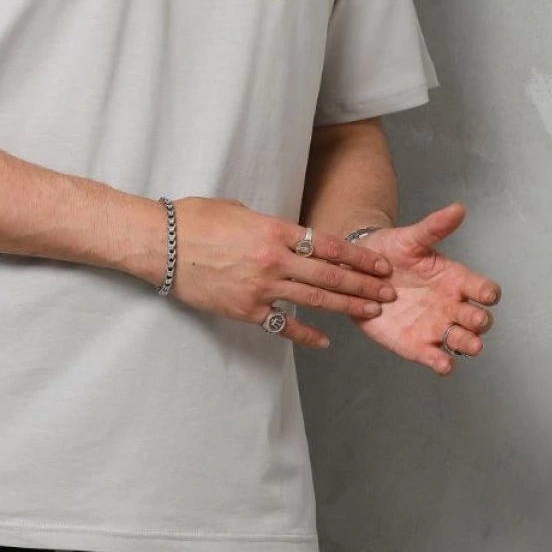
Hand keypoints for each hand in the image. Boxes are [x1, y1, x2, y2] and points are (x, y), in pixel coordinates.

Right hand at [170, 197, 398, 347]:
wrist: (162, 244)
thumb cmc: (196, 219)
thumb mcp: (239, 211)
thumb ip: (269, 226)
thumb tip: (288, 237)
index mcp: (274, 230)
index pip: (327, 245)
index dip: (358, 256)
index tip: (379, 264)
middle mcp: (273, 260)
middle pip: (329, 274)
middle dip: (363, 284)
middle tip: (388, 292)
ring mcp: (260, 287)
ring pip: (314, 299)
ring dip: (346, 306)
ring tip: (370, 311)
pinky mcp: (244, 310)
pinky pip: (282, 325)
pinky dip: (305, 334)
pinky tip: (324, 340)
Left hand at [349, 202, 501, 373]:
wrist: (359, 269)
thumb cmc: (392, 251)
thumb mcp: (411, 238)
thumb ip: (434, 227)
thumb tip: (458, 208)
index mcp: (456, 280)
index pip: (483, 289)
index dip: (487, 292)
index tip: (486, 293)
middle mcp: (451, 306)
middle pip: (478, 320)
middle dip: (480, 321)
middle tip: (475, 319)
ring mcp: (435, 326)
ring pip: (461, 341)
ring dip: (468, 344)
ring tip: (469, 344)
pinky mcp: (416, 344)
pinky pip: (433, 357)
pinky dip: (441, 363)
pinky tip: (443, 364)